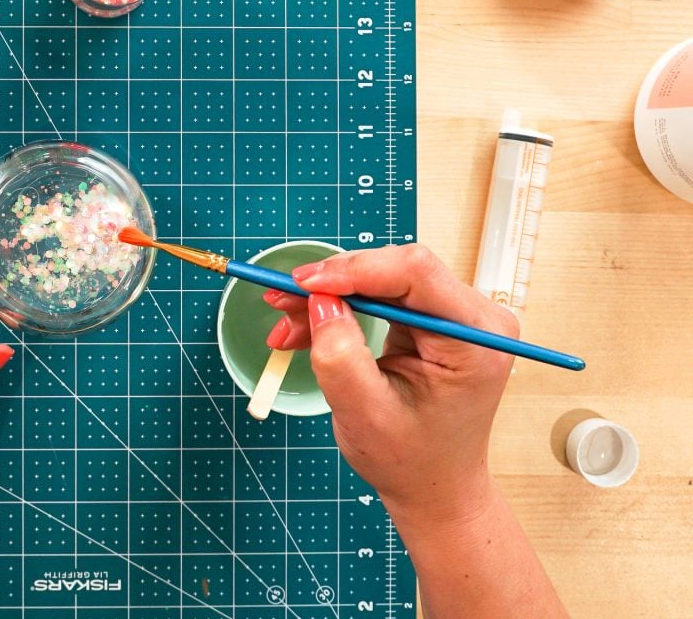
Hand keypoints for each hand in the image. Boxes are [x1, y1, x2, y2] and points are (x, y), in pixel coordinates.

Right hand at [263, 244, 516, 524]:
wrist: (433, 485)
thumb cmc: (410, 460)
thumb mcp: (364, 415)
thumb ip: (340, 356)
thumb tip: (320, 301)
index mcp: (475, 339)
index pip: (416, 273)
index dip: (355, 269)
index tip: (303, 283)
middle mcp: (475, 317)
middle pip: (396, 270)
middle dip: (333, 284)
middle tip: (280, 301)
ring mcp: (455, 314)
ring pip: (380, 280)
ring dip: (328, 298)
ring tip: (285, 326)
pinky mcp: (433, 318)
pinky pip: (378, 296)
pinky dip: (339, 308)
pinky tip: (304, 329)